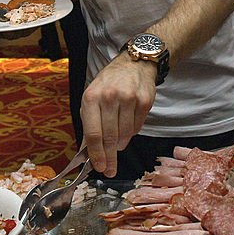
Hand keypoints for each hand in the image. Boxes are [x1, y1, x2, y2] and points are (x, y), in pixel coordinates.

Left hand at [80, 52, 156, 177]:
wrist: (133, 64)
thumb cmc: (109, 83)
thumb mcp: (92, 98)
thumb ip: (90, 123)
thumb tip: (88, 152)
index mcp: (91, 97)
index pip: (93, 133)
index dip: (96, 154)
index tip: (99, 167)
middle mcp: (110, 97)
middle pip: (109, 137)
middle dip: (109, 157)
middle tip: (110, 170)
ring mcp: (129, 98)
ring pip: (125, 134)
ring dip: (120, 144)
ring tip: (118, 144)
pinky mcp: (144, 101)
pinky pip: (137, 127)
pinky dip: (131, 132)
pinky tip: (127, 126)